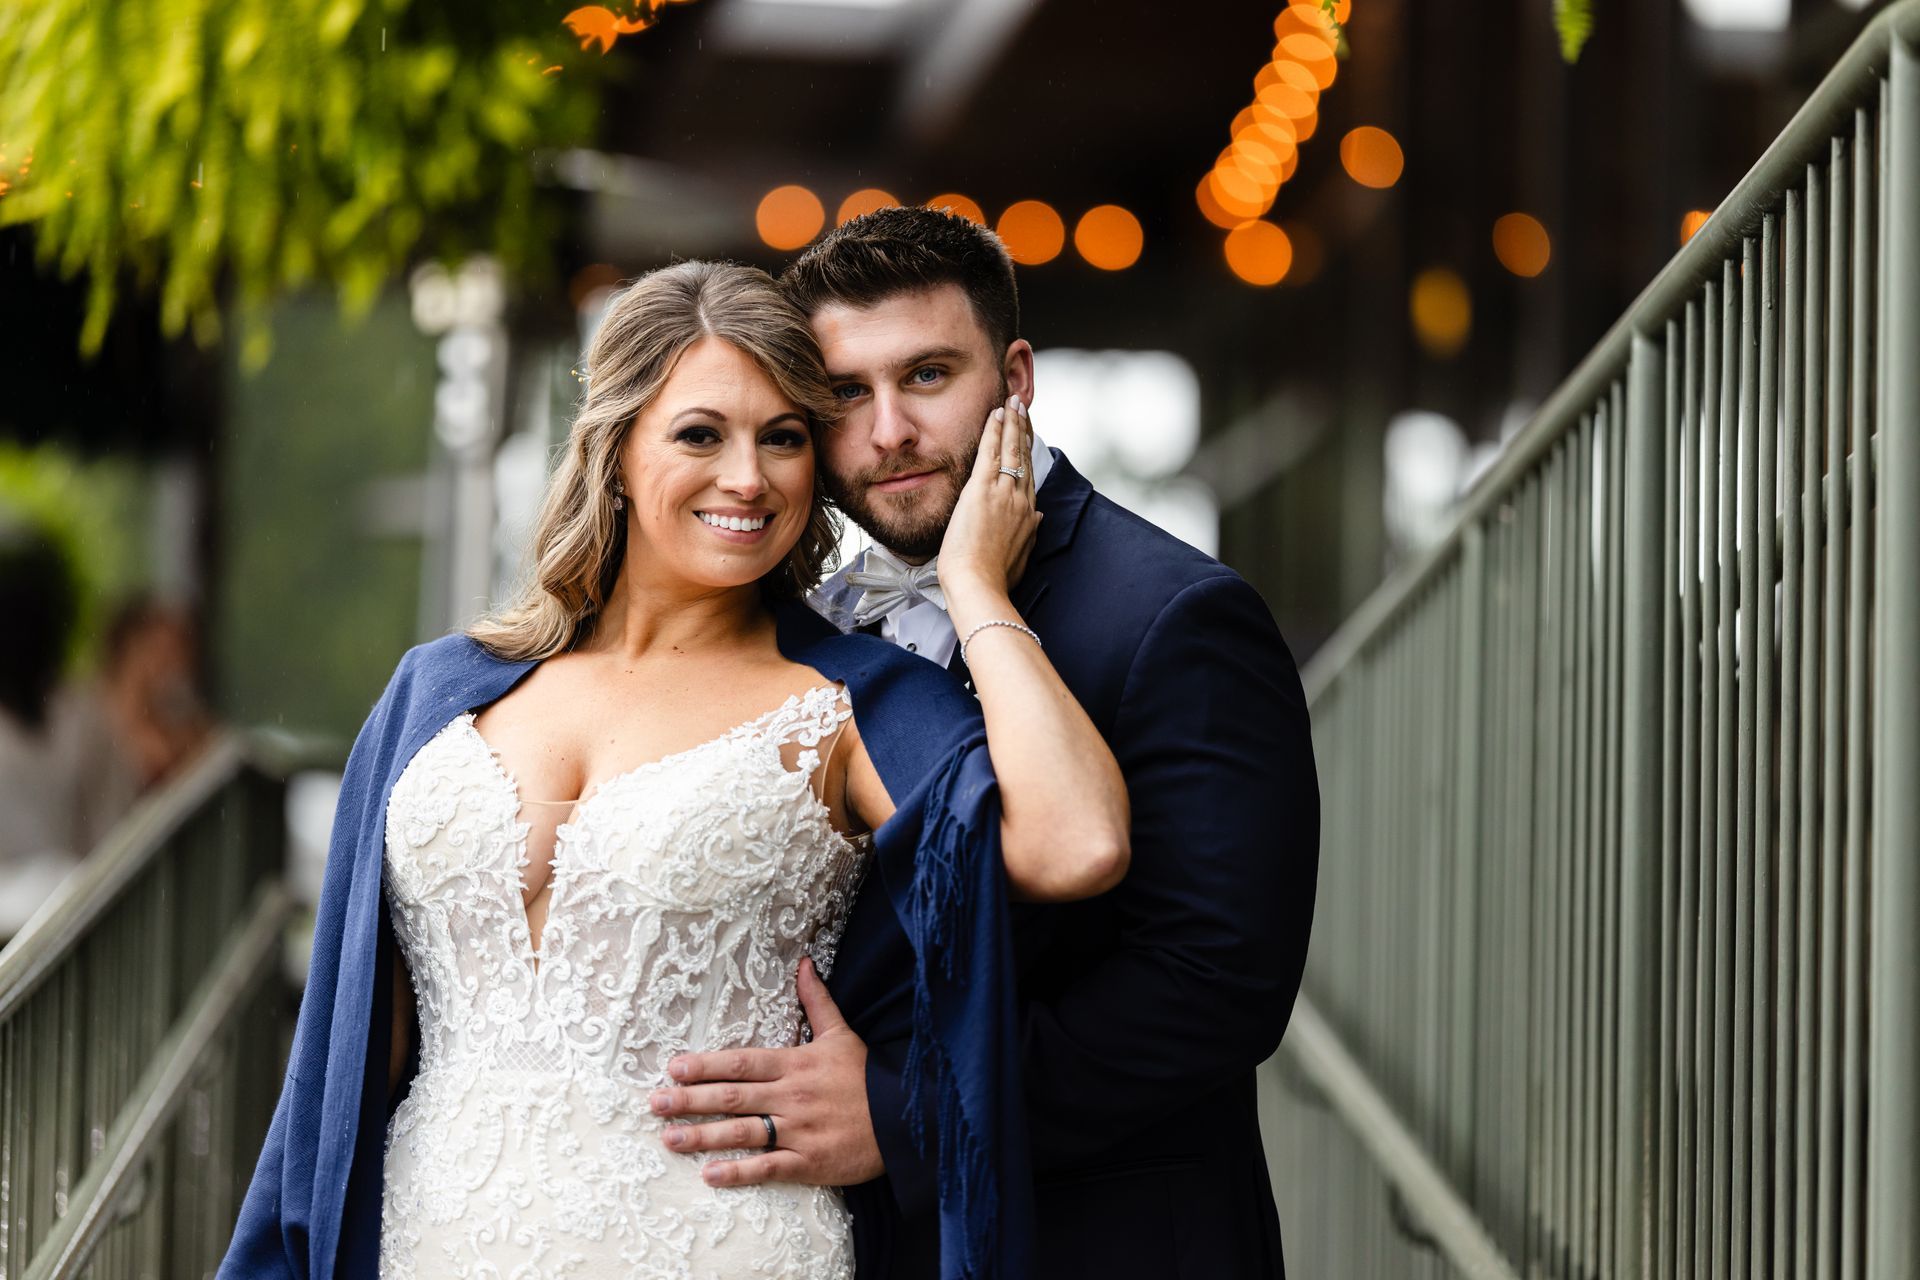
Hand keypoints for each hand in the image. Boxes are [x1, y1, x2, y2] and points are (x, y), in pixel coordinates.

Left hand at [648, 958, 883, 1187]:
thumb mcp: (842, 1034)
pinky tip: (709, 1174)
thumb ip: (817, 1001)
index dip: (705, 1065)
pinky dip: (738, 1172)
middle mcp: (792, 1096)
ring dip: (703, 1136)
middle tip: (655, 1104)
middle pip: (732, 1097)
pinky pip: (768, 1168)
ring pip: (743, 1133)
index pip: (742, 1062)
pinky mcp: (810, 1163)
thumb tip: (803, 963)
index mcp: (796, 1063)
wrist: (907, 1119)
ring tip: (669, 1139)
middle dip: (690, 1100)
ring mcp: (799, 1131)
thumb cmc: (869, 1077)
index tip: (673, 1069)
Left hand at [936, 394, 1040, 609]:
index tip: (1027, 437)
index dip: (1028, 453)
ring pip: (1011, 448)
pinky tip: (996, 413)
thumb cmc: (994, 579)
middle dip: (1023, 429)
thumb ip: (1029, 534)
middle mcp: (1021, 500)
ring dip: (1012, 421)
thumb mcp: (1020, 556)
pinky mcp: (982, 489)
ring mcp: (1003, 492)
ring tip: (1011, 401)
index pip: (1029, 477)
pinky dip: (994, 430)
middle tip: (1022, 407)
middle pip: (1024, 457)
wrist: (980, 585)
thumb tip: (1038, 519)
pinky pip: (991, 451)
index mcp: (1028, 517)